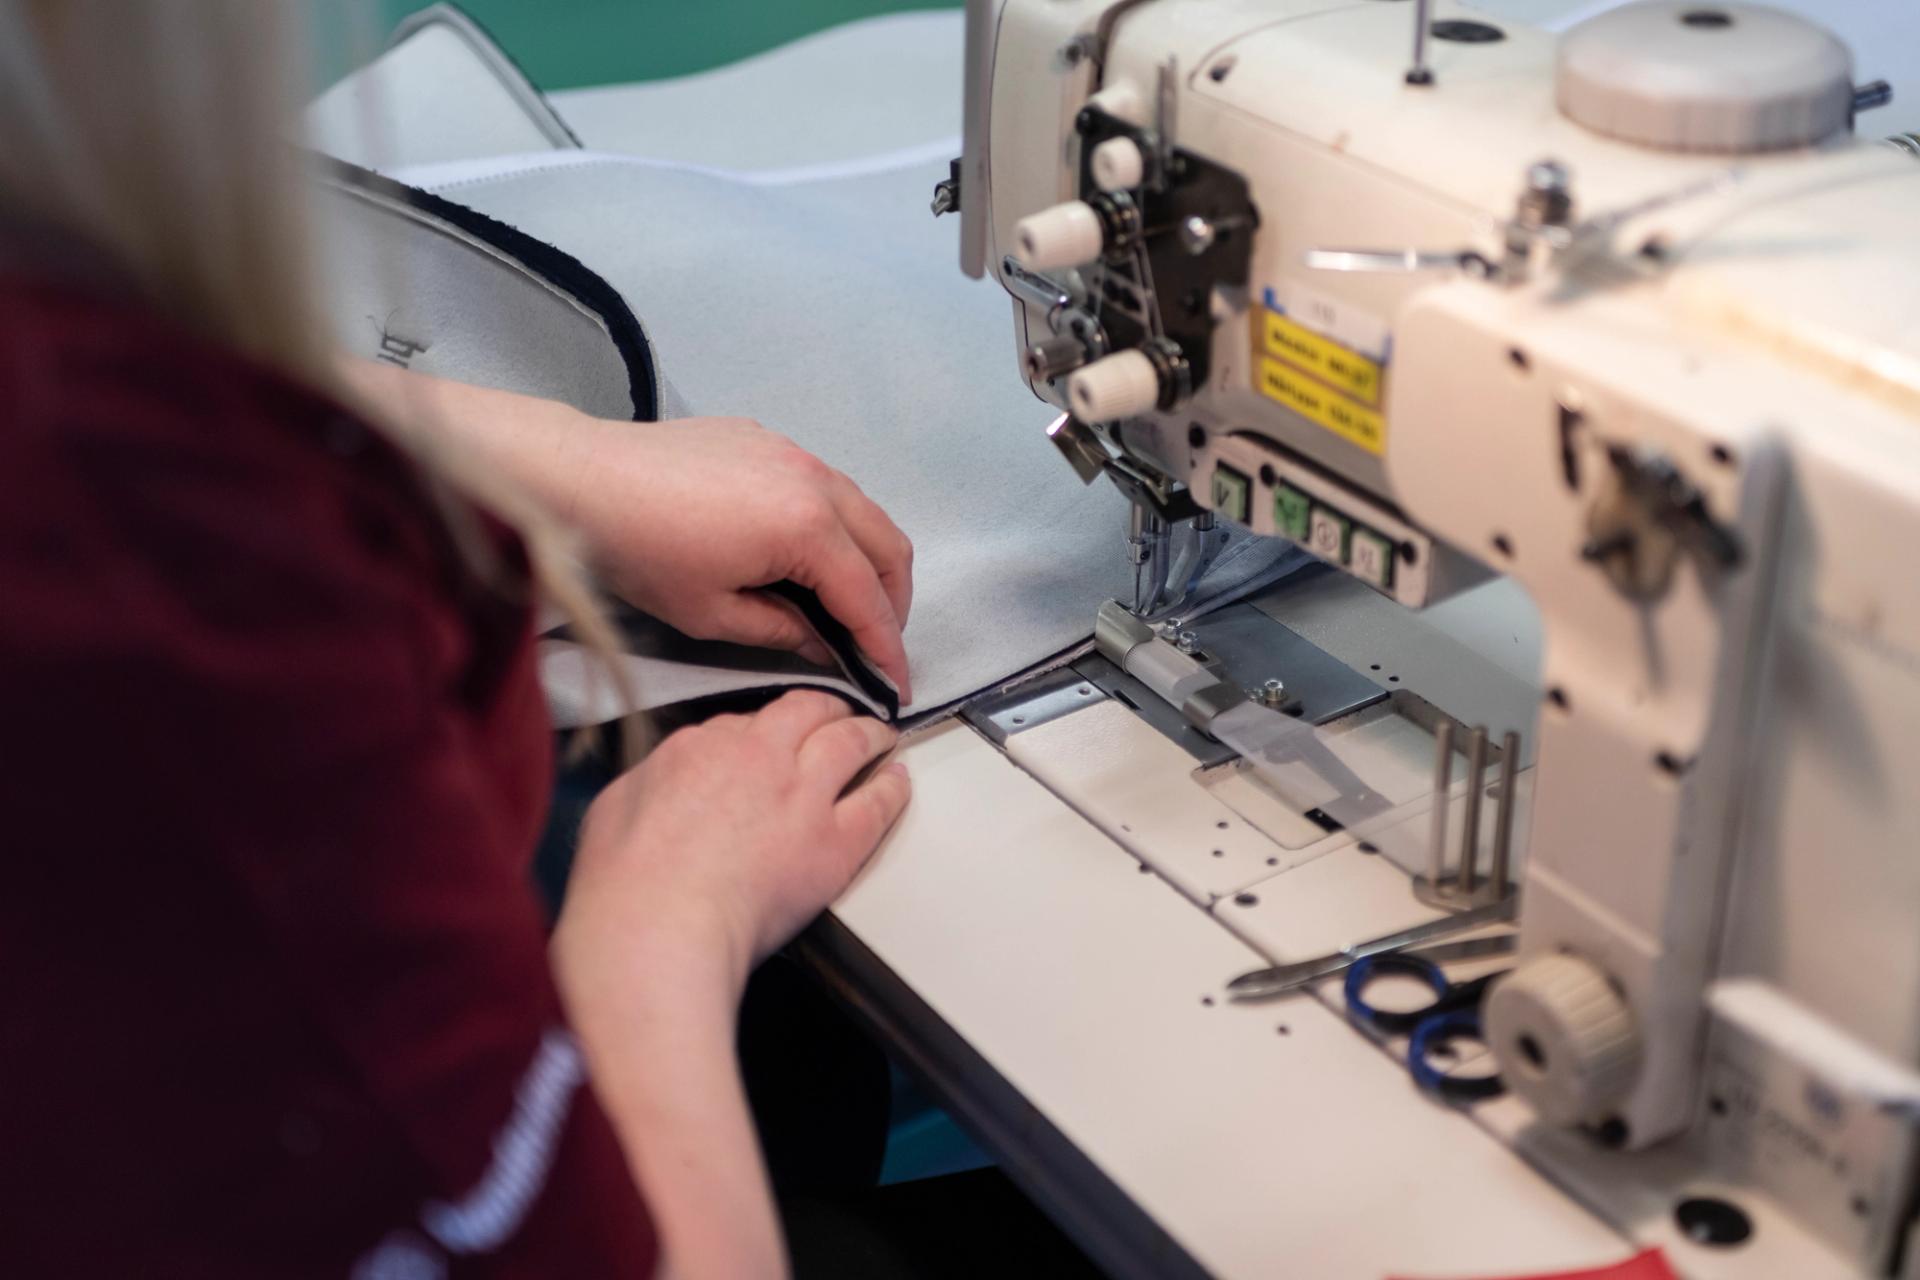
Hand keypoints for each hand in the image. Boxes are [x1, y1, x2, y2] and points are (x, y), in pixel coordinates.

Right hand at [557, 691, 910, 986]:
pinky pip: (877, 802)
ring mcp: (801, 795)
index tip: (772, 739)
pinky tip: (899, 781)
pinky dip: (893, 787)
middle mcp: (758, 756)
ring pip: (849, 742)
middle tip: (837, 714)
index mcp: (699, 746)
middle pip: (805, 711)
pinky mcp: (833, 841)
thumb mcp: (617, 809)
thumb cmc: (627, 885)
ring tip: (882, 734)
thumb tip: (665, 782)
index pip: (744, 723)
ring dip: (869, 732)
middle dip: (824, 708)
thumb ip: (652, 781)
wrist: (660, 928)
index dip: (763, 731)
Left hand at [566, 417, 914, 699]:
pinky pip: (824, 483)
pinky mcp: (765, 440)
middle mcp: (815, 481)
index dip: (885, 647)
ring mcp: (792, 452)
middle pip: (888, 546)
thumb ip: (781, 633)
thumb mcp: (711, 613)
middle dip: (892, 601)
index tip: (894, 684)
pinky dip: (835, 523)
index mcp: (808, 528)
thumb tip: (820, 646)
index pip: (867, 598)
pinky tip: (802, 551)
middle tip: (876, 644)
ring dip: (867, 558)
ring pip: (862, 509)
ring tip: (846, 601)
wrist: (578, 478)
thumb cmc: (638, 549)